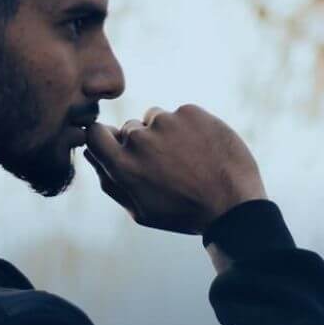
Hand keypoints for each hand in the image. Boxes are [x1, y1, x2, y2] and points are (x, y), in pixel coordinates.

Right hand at [83, 104, 266, 235]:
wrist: (233, 204)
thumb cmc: (183, 213)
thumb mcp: (140, 210)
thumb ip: (110, 181)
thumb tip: (89, 154)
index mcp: (123, 165)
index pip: (95, 133)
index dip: (105, 137)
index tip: (118, 145)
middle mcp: (140, 140)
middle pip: (129, 128)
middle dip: (141, 142)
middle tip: (167, 165)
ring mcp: (167, 122)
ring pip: (155, 118)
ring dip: (165, 132)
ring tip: (187, 158)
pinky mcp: (191, 112)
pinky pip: (181, 114)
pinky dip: (189, 127)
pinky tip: (202, 149)